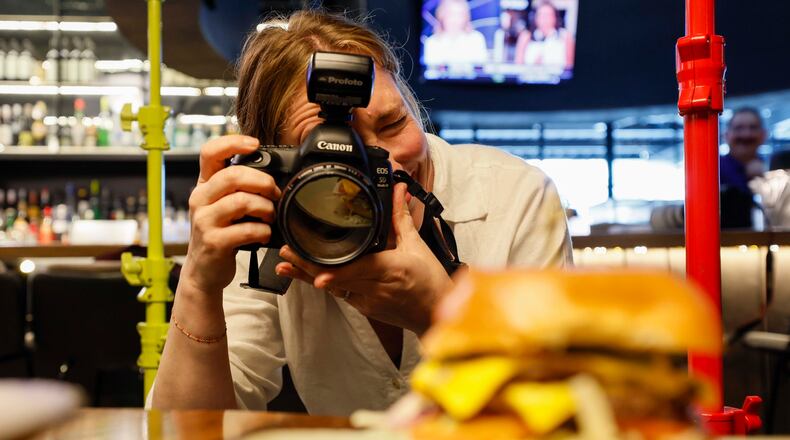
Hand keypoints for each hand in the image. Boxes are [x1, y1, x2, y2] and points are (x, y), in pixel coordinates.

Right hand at [182, 135, 280, 295]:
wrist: (204, 272)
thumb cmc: (220, 234)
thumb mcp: (222, 206)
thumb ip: (237, 189)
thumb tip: (272, 173)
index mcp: (204, 185)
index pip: (209, 152)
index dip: (232, 142)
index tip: (254, 144)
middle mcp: (200, 199)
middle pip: (233, 175)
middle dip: (263, 182)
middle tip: (274, 193)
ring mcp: (204, 221)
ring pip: (242, 201)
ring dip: (266, 208)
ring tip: (270, 216)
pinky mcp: (214, 242)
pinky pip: (246, 230)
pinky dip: (263, 231)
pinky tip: (264, 234)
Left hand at [276, 183, 451, 334]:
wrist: (436, 313)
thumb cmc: (430, 282)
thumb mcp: (417, 246)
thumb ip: (401, 218)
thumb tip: (397, 192)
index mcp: (389, 270)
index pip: (357, 271)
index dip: (335, 274)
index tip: (316, 273)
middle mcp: (375, 288)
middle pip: (336, 279)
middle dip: (307, 267)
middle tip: (286, 255)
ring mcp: (367, 301)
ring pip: (333, 288)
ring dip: (308, 277)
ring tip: (285, 266)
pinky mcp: (364, 308)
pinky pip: (340, 294)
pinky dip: (325, 283)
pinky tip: (307, 275)